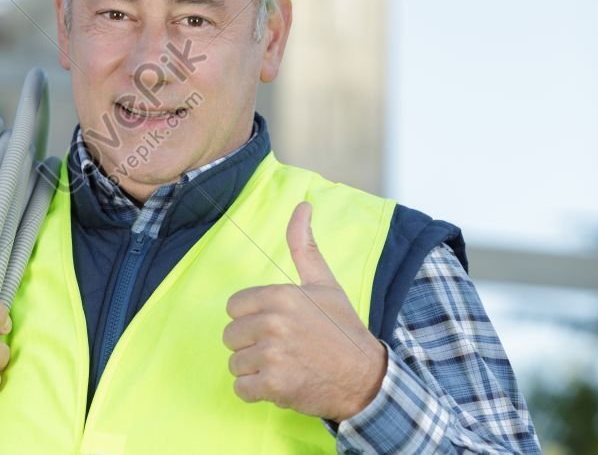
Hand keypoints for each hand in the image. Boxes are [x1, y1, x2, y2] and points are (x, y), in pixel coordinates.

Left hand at [223, 202, 386, 421]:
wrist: (365, 378)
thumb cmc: (342, 330)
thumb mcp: (324, 283)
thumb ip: (304, 246)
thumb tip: (302, 205)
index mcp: (280, 295)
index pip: (234, 307)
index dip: (251, 318)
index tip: (275, 326)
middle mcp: (273, 322)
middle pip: (231, 335)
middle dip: (251, 345)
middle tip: (282, 349)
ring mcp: (272, 354)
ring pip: (235, 363)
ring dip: (255, 370)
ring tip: (284, 366)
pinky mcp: (273, 384)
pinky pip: (241, 389)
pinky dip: (256, 392)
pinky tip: (279, 384)